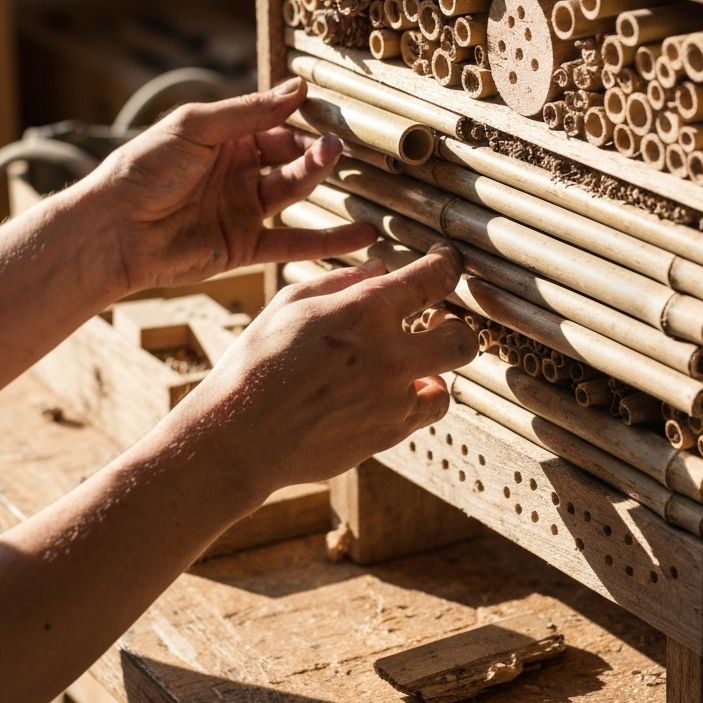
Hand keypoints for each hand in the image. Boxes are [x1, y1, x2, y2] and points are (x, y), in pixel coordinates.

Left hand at [83, 78, 375, 292]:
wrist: (114, 229)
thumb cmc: (144, 169)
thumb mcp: (195, 127)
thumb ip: (248, 112)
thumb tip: (297, 90)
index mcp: (225, 140)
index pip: (275, 125)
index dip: (300, 119)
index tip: (328, 112)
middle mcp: (239, 173)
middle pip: (289, 157)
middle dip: (313, 149)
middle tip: (333, 143)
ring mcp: (244, 211)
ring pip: (294, 192)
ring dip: (320, 179)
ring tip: (340, 165)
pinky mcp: (246, 248)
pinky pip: (293, 243)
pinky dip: (328, 242)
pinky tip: (361, 235)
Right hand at [173, 246, 476, 498]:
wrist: (240, 436)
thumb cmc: (257, 362)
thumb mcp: (290, 303)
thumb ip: (342, 281)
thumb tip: (380, 269)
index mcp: (365, 311)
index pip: (435, 278)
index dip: (447, 266)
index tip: (444, 266)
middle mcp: (390, 355)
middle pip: (462, 338)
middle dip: (455, 327)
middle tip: (435, 324)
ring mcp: (393, 400)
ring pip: (448, 383)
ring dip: (434, 370)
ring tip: (409, 365)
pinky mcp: (387, 435)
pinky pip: (423, 414)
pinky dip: (413, 402)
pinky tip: (388, 393)